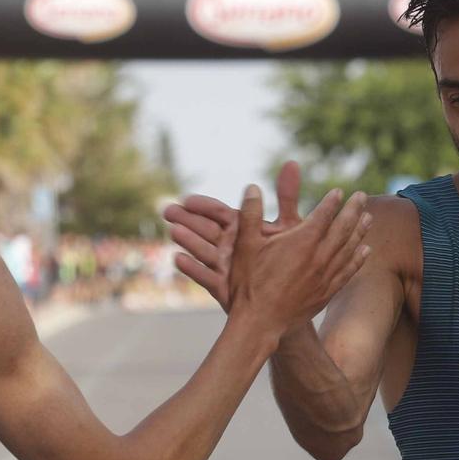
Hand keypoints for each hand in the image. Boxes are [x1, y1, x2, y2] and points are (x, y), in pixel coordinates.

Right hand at [163, 162, 302, 307]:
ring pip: (203, 251)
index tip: (186, 198)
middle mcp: (230, 246)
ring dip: (188, 241)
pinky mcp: (224, 288)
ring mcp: (225, 267)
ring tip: (173, 232)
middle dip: (187, 219)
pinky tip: (178, 259)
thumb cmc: (291, 258)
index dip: (203, 205)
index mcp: (243, 229)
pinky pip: (207, 278)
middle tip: (167, 211)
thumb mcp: (288, 225)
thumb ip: (286, 196)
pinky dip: (193, 269)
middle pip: (206, 229)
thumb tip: (291, 162)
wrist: (290, 297)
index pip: (220, 213)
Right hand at [226, 181, 370, 335]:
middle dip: (353, 210)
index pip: (323, 215)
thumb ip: (250, 214)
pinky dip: (358, 259)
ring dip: (360, 232)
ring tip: (369, 218)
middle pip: (342, 229)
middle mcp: (319, 257)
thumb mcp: (244, 245)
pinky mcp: (326, 293)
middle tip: (362, 196)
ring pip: (349, 249)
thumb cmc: (249, 284)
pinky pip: (348, 272)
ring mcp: (325, 276)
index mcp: (301, 242)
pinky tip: (366, 251)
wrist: (260, 324)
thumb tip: (252, 187)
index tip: (340, 191)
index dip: (332, 202)